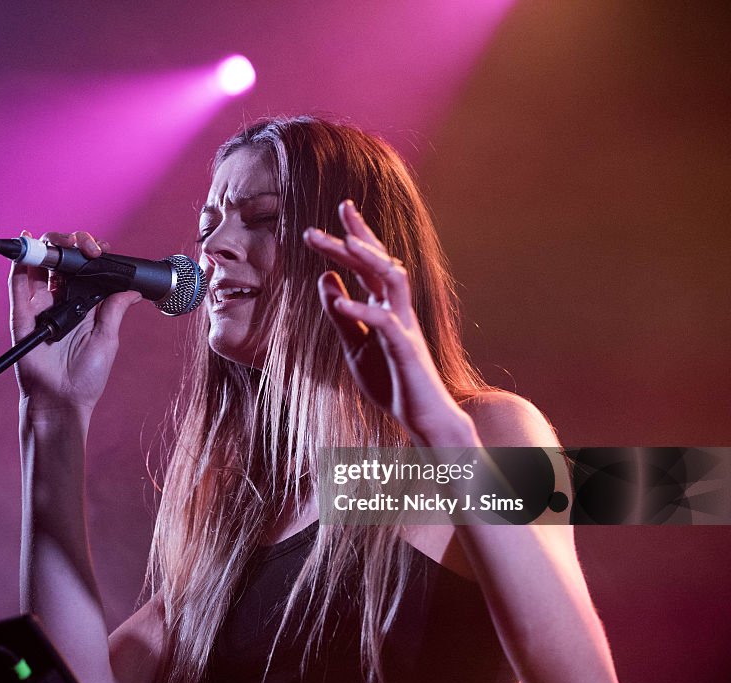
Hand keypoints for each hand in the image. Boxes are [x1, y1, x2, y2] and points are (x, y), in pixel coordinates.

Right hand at [9, 230, 140, 416]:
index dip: (90, 253)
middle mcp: (59, 300)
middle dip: (72, 243)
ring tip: (61, 242)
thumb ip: (114, 310)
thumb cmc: (86, 377)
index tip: (103, 250)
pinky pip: (18, 285)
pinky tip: (27, 247)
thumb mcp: (107, 338)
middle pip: (60, 259)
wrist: (62, 402)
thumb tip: (133, 289)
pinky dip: (20, 264)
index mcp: (82, 304)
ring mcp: (39, 306)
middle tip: (87, 248)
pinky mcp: (22, 316)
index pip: (83, 268)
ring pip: (39, 265)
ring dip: (48, 246)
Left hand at [304, 201, 475, 445]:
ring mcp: (405, 328)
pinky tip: (340, 301)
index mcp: (386, 307)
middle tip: (313, 229)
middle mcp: (399, 310)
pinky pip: (386, 324)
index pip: (369, 264)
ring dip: (369, 260)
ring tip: (343, 243)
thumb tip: (325, 279)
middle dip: (352, 240)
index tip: (340, 207)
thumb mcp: (355, 346)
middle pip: (378, 264)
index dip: (355, 234)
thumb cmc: (393, 382)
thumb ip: (341, 315)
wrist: (424, 420)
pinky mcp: (406, 351)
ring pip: (393, 282)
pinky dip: (362, 310)